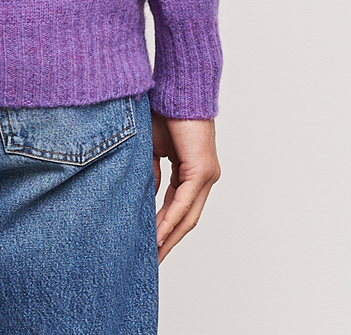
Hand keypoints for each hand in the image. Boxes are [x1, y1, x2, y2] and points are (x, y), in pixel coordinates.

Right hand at [151, 111, 220, 263]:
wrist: (177, 88)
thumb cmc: (163, 110)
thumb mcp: (152, 149)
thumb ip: (151, 173)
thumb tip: (144, 196)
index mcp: (193, 171)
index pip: (179, 207)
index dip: (165, 227)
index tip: (150, 244)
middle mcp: (204, 177)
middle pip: (187, 218)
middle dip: (169, 241)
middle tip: (153, 262)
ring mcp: (206, 175)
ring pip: (188, 215)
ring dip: (169, 237)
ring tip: (154, 256)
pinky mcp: (202, 170)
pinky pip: (184, 202)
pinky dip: (170, 219)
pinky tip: (158, 235)